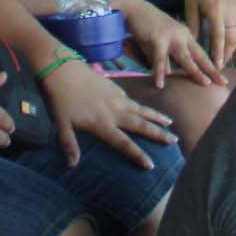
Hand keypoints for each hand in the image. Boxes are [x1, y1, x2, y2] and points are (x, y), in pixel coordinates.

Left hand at [39, 53, 175, 167]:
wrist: (64, 70)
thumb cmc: (61, 100)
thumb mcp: (61, 124)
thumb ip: (69, 145)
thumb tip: (72, 165)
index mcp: (103, 124)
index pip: (124, 144)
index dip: (138, 155)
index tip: (151, 165)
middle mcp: (115, 112)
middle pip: (141, 125)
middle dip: (159, 134)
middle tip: (174, 141)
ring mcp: (117, 98)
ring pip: (142, 110)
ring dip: (157, 117)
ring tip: (170, 123)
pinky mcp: (116, 88)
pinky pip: (132, 100)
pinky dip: (142, 107)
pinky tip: (145, 110)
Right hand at [119, 0, 220, 89]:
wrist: (134, 8)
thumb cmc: (147, 27)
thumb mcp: (160, 45)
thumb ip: (165, 59)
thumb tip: (168, 73)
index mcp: (185, 37)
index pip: (201, 55)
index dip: (211, 67)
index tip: (221, 79)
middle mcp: (182, 36)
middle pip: (199, 56)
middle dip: (212, 70)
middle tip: (224, 82)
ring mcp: (171, 37)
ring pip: (186, 58)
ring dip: (196, 71)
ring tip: (205, 83)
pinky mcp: (158, 38)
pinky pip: (160, 59)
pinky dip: (159, 72)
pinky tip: (160, 84)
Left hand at [182, 0, 235, 66]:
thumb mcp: (190, 6)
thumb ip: (193, 26)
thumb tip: (194, 45)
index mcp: (215, 9)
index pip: (219, 36)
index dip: (219, 52)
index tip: (217, 65)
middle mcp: (229, 9)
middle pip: (232, 37)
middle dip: (227, 54)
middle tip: (220, 67)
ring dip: (233, 47)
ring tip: (225, 58)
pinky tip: (231, 44)